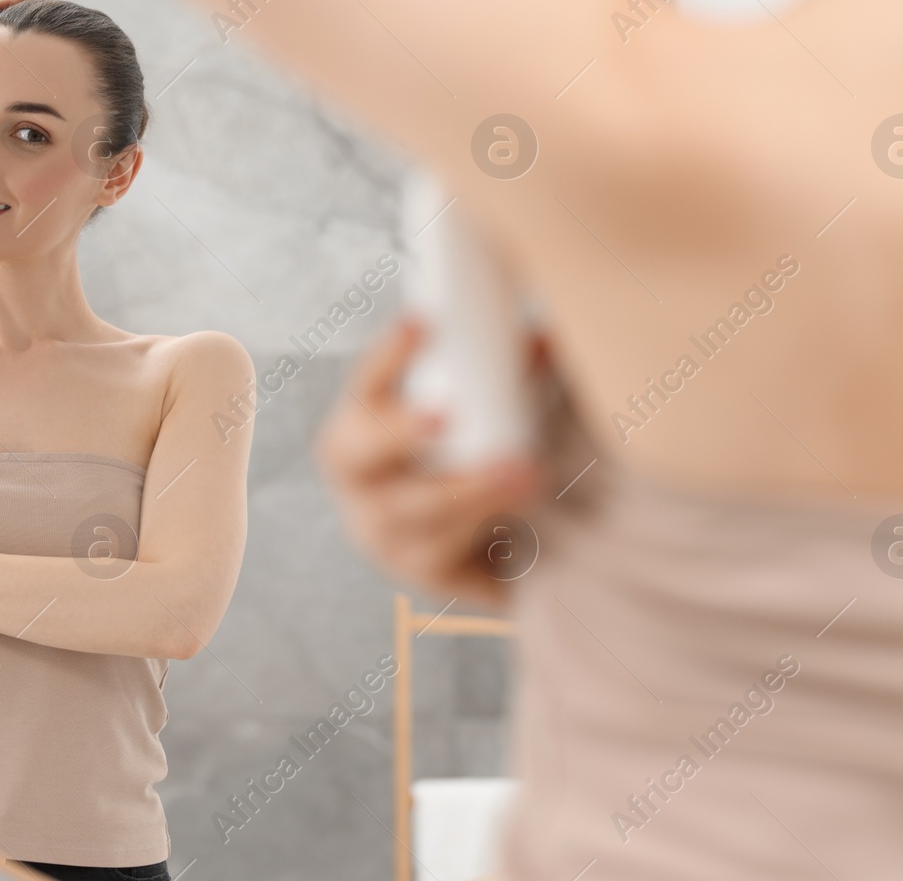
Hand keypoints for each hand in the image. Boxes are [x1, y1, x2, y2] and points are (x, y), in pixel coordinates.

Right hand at [313, 313, 549, 611]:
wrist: (473, 551)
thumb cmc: (466, 458)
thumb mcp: (474, 415)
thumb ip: (500, 377)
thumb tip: (545, 338)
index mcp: (357, 432)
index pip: (365, 386)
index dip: (388, 356)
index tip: (422, 321)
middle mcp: (360, 487)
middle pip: (367, 457)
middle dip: (402, 433)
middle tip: (446, 414)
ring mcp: (388, 539)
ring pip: (418, 517)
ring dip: (471, 494)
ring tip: (525, 473)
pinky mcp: (431, 580)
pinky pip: (455, 565)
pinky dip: (491, 542)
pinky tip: (530, 530)